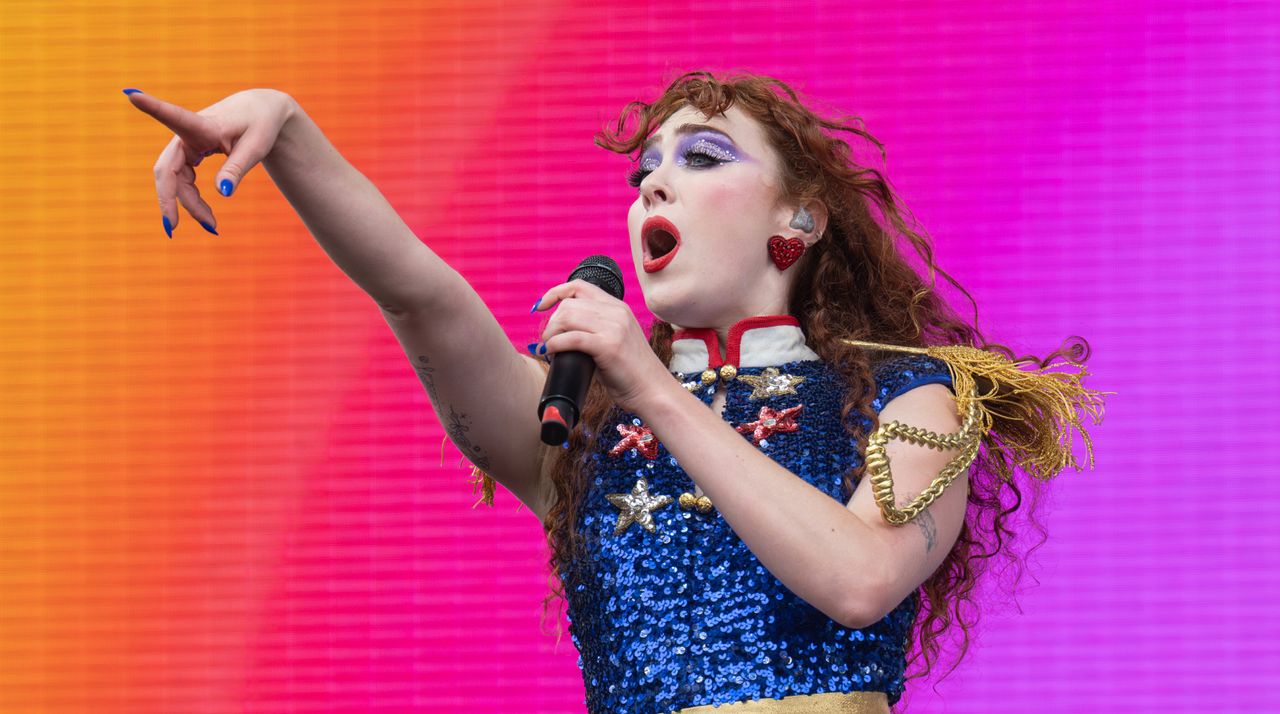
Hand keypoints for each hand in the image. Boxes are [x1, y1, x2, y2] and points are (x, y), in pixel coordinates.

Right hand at [124, 88, 295, 236]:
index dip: (152, 107)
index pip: (174, 116)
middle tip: (172, 226)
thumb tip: (222, 193)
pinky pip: (183, 181)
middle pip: (167, 168)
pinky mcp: (189, 154)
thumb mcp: (255, 147)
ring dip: (189, 203)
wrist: (260, 112)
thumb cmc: (260, 125)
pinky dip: (192, 200)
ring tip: (212, 225)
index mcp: (203, 124)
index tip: (132, 95)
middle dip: (168, 197)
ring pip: (176, 179)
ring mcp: (185, 145)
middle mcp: (186, 134)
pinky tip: (206, 217)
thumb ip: (236, 168)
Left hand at [534, 279, 680, 416]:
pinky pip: (571, 338)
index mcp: (618, 307)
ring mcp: (614, 328)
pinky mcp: (609, 346)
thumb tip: (562, 332)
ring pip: (567, 317)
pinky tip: (552, 353)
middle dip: (551, 322)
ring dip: (550, 334)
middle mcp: (617, 312)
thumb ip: (596, 329)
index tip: (540, 307)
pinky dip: (554, 344)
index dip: (555, 293)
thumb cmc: (630, 372)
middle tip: (547, 341)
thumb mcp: (615, 340)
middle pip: (569, 304)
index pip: (580, 286)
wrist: (652, 390)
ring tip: (549, 348)